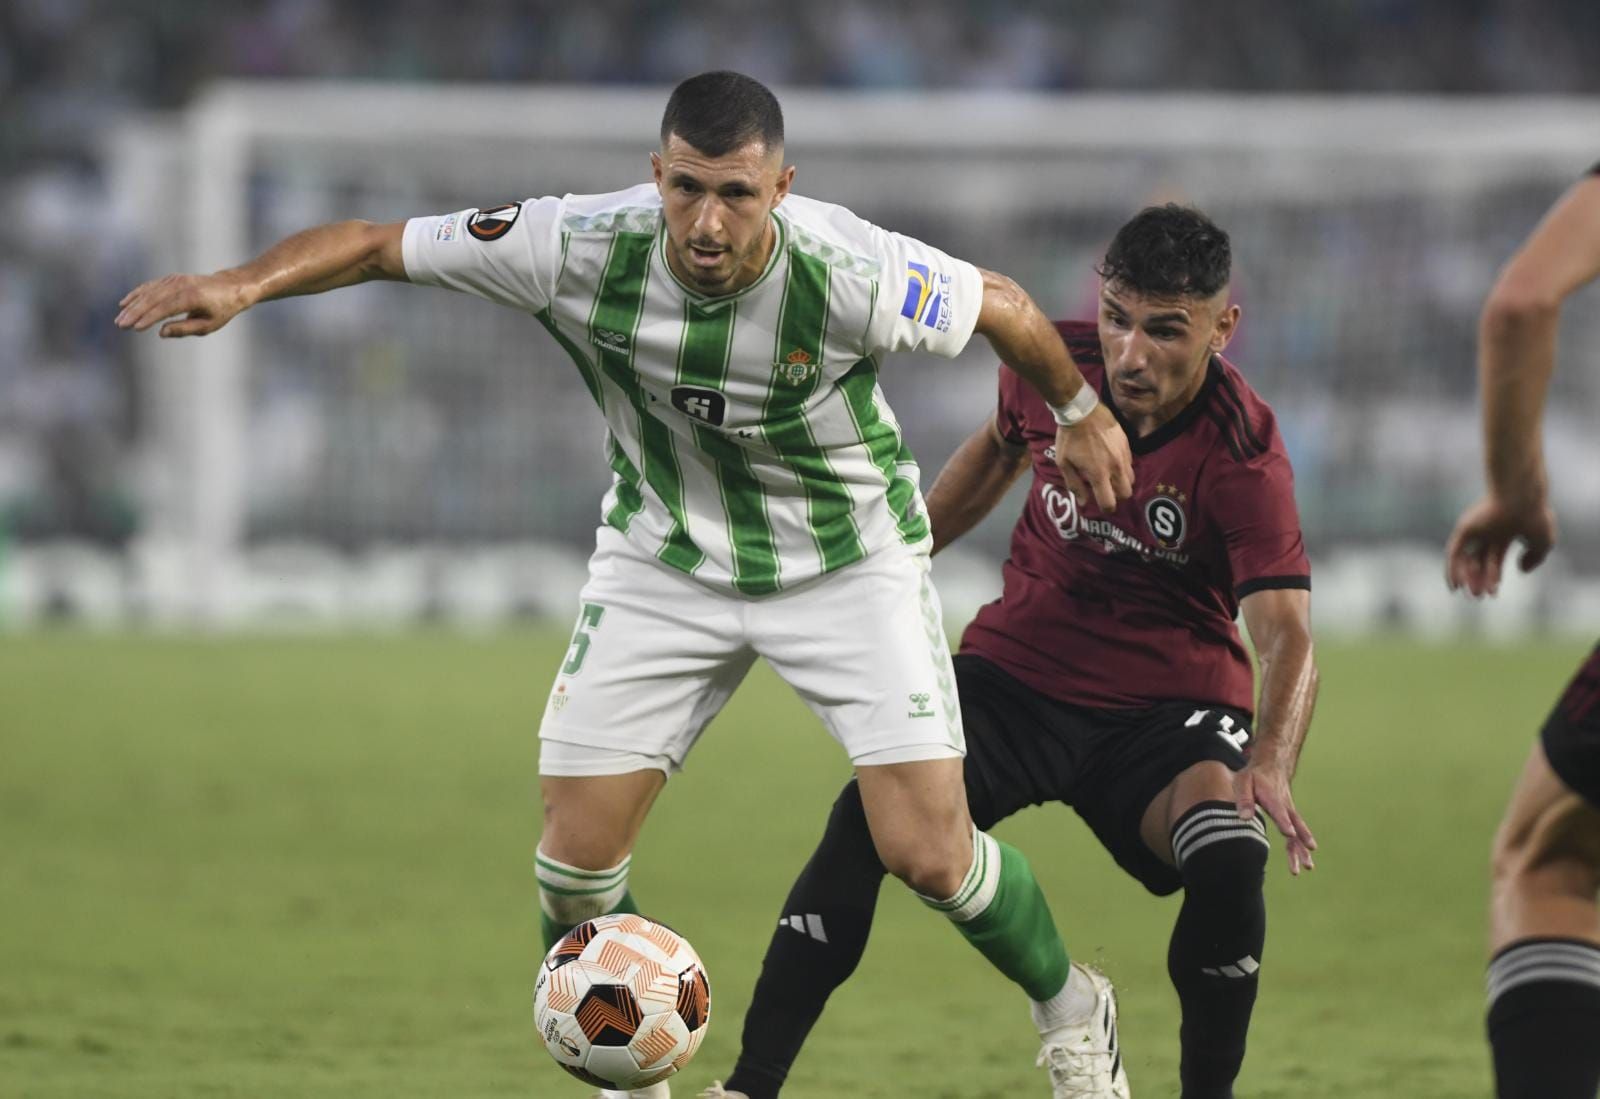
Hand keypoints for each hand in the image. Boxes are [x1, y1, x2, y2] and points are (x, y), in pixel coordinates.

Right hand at [115, 272, 251, 337]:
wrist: (230, 287)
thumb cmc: (221, 309)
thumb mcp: (208, 325)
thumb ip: (184, 328)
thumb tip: (161, 332)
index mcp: (193, 297)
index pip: (166, 308)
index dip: (149, 318)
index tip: (134, 327)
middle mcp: (181, 285)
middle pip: (153, 299)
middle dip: (135, 312)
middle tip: (120, 325)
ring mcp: (175, 280)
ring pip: (148, 292)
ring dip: (132, 305)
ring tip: (119, 319)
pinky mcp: (171, 279)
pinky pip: (150, 286)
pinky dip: (137, 294)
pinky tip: (124, 304)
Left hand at [1053, 402, 1133, 510]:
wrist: (1082, 411)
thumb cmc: (1069, 439)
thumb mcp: (1064, 463)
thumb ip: (1074, 485)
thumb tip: (1083, 502)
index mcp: (1098, 474)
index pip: (1109, 502)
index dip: (1106, 508)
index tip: (1102, 505)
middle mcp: (1115, 467)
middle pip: (1126, 493)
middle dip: (1117, 496)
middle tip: (1106, 490)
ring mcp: (1123, 455)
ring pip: (1131, 479)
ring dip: (1121, 482)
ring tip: (1110, 477)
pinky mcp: (1127, 445)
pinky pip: (1130, 464)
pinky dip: (1123, 468)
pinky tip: (1111, 462)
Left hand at [1234, 759, 1315, 875]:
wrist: (1272, 766)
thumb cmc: (1254, 776)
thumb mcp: (1243, 781)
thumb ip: (1244, 799)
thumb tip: (1244, 818)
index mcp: (1271, 797)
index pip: (1279, 811)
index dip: (1284, 822)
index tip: (1290, 833)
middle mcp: (1285, 806)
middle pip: (1294, 824)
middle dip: (1300, 841)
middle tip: (1306, 856)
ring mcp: (1290, 811)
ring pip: (1299, 831)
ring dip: (1302, 848)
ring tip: (1308, 866)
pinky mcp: (1290, 816)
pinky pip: (1297, 832)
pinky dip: (1301, 845)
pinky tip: (1305, 859)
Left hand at [1444, 494, 1555, 596]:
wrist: (1522, 499)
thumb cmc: (1535, 517)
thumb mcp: (1544, 542)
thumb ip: (1536, 558)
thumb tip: (1521, 571)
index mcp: (1505, 533)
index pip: (1494, 559)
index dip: (1493, 576)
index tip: (1492, 593)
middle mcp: (1489, 532)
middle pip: (1479, 560)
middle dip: (1478, 579)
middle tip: (1478, 597)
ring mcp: (1476, 530)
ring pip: (1466, 557)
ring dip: (1466, 576)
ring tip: (1471, 593)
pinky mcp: (1465, 529)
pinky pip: (1454, 552)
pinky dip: (1453, 568)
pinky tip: (1455, 584)